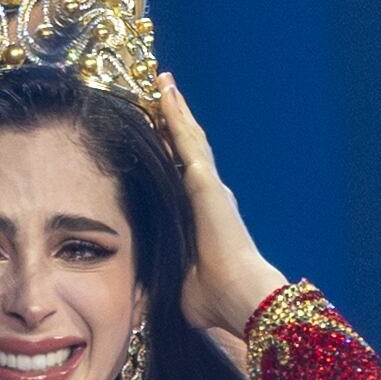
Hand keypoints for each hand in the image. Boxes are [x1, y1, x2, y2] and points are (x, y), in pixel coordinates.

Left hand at [159, 73, 288, 334]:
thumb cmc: (212, 299)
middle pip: (187, 147)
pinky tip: (165, 92)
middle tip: (160, 89)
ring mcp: (208, 185)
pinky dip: (176, 115)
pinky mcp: (206, 182)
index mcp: (201, 215)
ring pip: (188, 137)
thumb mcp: (176, 282)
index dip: (170, 149)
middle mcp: (208, 194)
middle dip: (173, 118)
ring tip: (162, 80)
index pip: (180, 174)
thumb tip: (140, 292)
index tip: (156, 131)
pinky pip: (187, 140)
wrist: (240, 298)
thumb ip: (162, 275)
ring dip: (174, 108)